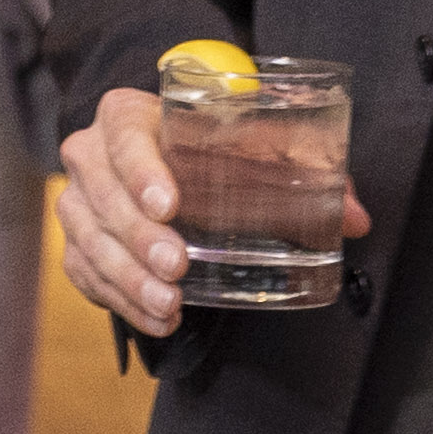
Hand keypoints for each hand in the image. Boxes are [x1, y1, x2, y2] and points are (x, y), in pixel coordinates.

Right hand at [40, 80, 362, 338]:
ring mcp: (76, 202)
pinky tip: (157, 318)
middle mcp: (89, 155)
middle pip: (101, 196)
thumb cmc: (206, 144)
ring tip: (169, 303)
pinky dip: (120, 300)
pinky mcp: (76, 242)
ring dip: (128, 277)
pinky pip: (85, 274)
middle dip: (138, 236)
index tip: (169, 206)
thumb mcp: (250, 144)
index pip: (124, 138)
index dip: (141, 172)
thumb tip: (355, 217)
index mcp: (126, 115)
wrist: (158, 152)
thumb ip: (302, 170)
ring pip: (88, 240)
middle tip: (177, 265)